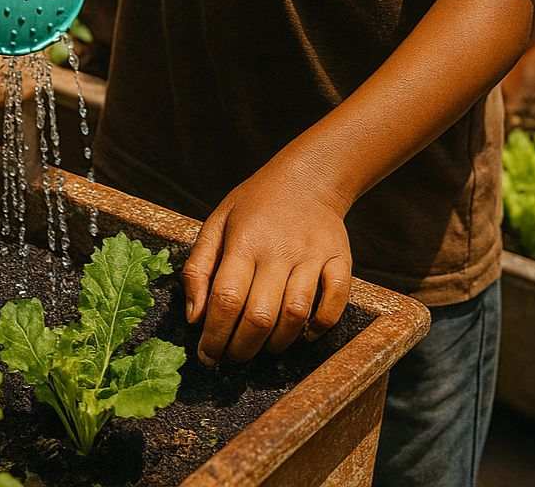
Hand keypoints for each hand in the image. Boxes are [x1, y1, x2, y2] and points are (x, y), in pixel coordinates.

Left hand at [183, 152, 352, 365]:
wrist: (308, 177)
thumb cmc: (255, 205)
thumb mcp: (217, 223)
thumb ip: (198, 269)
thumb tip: (194, 318)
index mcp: (244, 241)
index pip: (226, 299)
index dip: (214, 336)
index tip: (207, 355)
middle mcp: (279, 249)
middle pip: (259, 316)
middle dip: (241, 349)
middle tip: (231, 358)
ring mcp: (312, 255)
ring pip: (295, 315)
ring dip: (276, 344)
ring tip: (262, 347)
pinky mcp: (339, 259)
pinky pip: (334, 303)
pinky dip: (319, 327)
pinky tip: (303, 333)